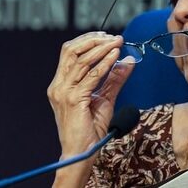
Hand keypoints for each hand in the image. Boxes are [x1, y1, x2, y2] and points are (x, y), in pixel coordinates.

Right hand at [47, 32, 134, 173]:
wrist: (82, 152)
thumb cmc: (90, 128)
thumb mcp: (106, 98)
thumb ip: (115, 78)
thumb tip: (128, 60)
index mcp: (62, 83)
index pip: (69, 52)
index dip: (88, 40)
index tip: (108, 36)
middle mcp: (59, 85)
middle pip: (71, 50)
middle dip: (94, 40)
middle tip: (115, 37)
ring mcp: (64, 92)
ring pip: (81, 60)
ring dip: (102, 49)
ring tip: (118, 43)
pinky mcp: (73, 99)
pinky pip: (91, 76)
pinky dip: (104, 64)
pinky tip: (115, 56)